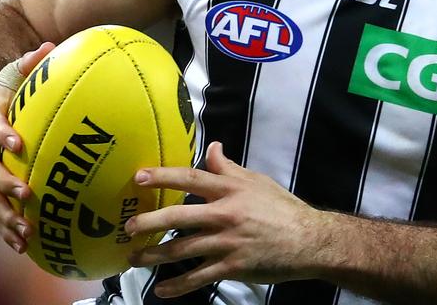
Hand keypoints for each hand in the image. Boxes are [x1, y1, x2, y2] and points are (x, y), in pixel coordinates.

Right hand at [0, 42, 54, 253]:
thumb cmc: (1, 88)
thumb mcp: (12, 72)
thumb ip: (29, 63)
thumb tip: (48, 47)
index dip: (2, 133)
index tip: (18, 144)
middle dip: (3, 182)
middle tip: (26, 195)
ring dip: (4, 213)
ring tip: (26, 231)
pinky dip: (4, 226)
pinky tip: (22, 245)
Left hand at [126, 141, 329, 297]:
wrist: (309, 240)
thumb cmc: (282, 208)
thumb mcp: (257, 181)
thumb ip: (229, 168)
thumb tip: (211, 147)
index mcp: (231, 189)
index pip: (191, 177)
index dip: (163, 176)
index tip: (139, 177)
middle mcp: (225, 213)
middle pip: (178, 215)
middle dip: (149, 221)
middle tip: (127, 227)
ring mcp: (227, 242)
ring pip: (183, 249)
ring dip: (155, 256)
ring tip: (135, 259)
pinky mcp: (232, 266)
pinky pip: (199, 277)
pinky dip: (178, 286)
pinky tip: (162, 290)